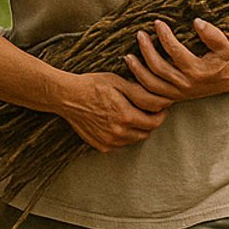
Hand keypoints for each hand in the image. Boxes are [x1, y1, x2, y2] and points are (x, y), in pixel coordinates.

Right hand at [56, 71, 171, 151]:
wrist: (67, 97)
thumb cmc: (92, 86)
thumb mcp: (118, 82)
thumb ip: (139, 93)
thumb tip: (159, 99)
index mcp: (125, 116)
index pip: (154, 122)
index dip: (161, 115)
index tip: (160, 108)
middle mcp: (119, 133)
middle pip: (146, 133)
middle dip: (150, 123)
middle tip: (147, 111)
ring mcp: (109, 141)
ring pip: (134, 140)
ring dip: (137, 130)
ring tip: (132, 116)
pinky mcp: (101, 146)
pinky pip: (121, 144)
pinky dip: (124, 136)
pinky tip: (118, 123)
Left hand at [124, 18, 228, 100]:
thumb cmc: (227, 59)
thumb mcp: (225, 46)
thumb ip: (213, 35)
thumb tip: (197, 22)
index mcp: (198, 71)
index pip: (175, 51)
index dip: (164, 36)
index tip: (157, 22)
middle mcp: (186, 84)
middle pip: (158, 68)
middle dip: (146, 50)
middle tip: (140, 34)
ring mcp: (179, 93)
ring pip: (151, 84)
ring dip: (137, 70)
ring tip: (128, 55)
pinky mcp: (174, 97)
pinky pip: (151, 95)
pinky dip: (139, 85)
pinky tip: (133, 71)